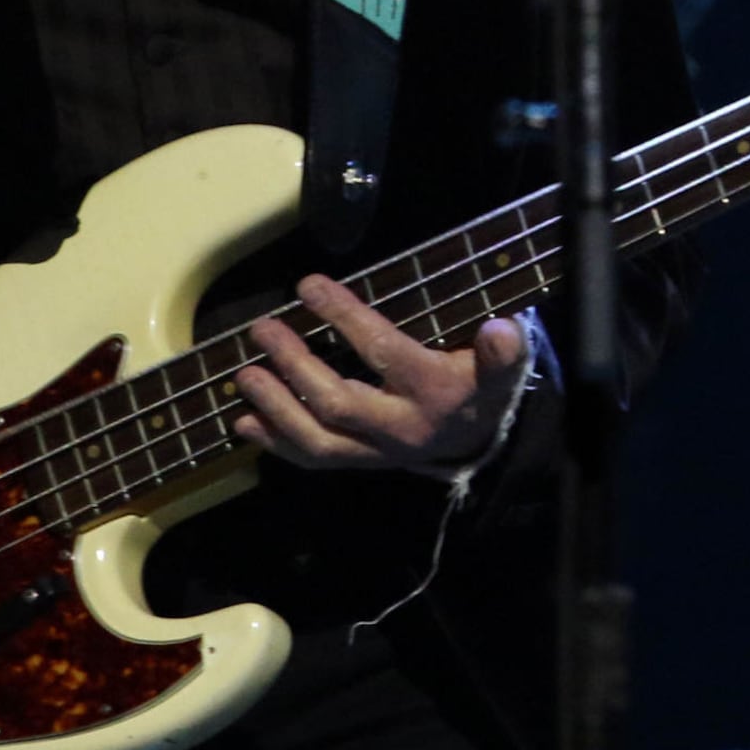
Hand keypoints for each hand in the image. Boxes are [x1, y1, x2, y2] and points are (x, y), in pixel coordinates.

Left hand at [232, 274, 528, 476]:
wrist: (480, 442)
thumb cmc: (483, 387)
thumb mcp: (503, 367)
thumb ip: (504, 352)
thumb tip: (502, 329)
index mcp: (435, 392)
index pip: (383, 351)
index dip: (344, 317)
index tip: (308, 286)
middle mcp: (402, 428)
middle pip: (339, 402)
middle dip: (295, 365)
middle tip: (262, 329)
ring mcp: (377, 452)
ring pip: (318, 440)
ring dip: (276, 408)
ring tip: (245, 375)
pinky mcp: (360, 464)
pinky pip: (314, 460)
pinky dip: (276, 443)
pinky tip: (246, 422)